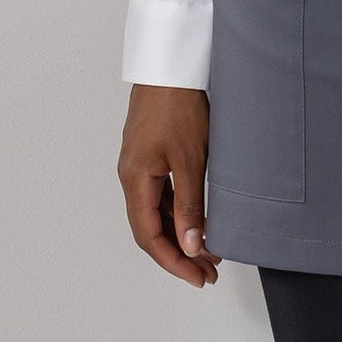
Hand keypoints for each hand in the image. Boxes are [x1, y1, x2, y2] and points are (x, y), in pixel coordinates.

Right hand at [118, 83, 221, 285]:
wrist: (171, 63)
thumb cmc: (179, 104)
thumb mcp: (191, 158)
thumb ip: (190, 205)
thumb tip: (191, 246)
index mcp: (135, 180)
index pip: (149, 236)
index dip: (173, 261)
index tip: (198, 277)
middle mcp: (131, 176)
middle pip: (150, 228)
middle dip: (179, 253)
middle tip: (209, 271)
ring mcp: (139, 164)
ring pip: (155, 212)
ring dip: (179, 233)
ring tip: (209, 250)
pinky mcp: (150, 153)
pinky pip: (160, 193)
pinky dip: (177, 211)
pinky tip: (197, 219)